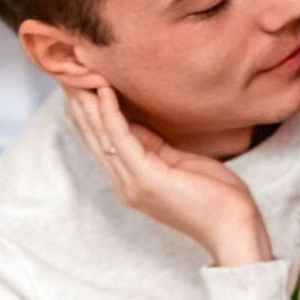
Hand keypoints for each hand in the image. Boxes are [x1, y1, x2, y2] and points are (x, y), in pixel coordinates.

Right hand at [64, 85, 271, 267]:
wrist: (232, 228)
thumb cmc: (215, 197)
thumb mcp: (178, 163)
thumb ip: (153, 146)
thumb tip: (134, 121)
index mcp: (132, 181)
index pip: (101, 142)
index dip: (88, 112)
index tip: (79, 82)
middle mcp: (125, 184)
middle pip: (93, 138)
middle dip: (79, 104)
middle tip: (67, 71)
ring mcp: (133, 184)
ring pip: (101, 137)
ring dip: (89, 103)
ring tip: (79, 74)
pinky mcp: (146, 179)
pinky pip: (122, 140)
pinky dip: (111, 114)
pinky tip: (106, 91)